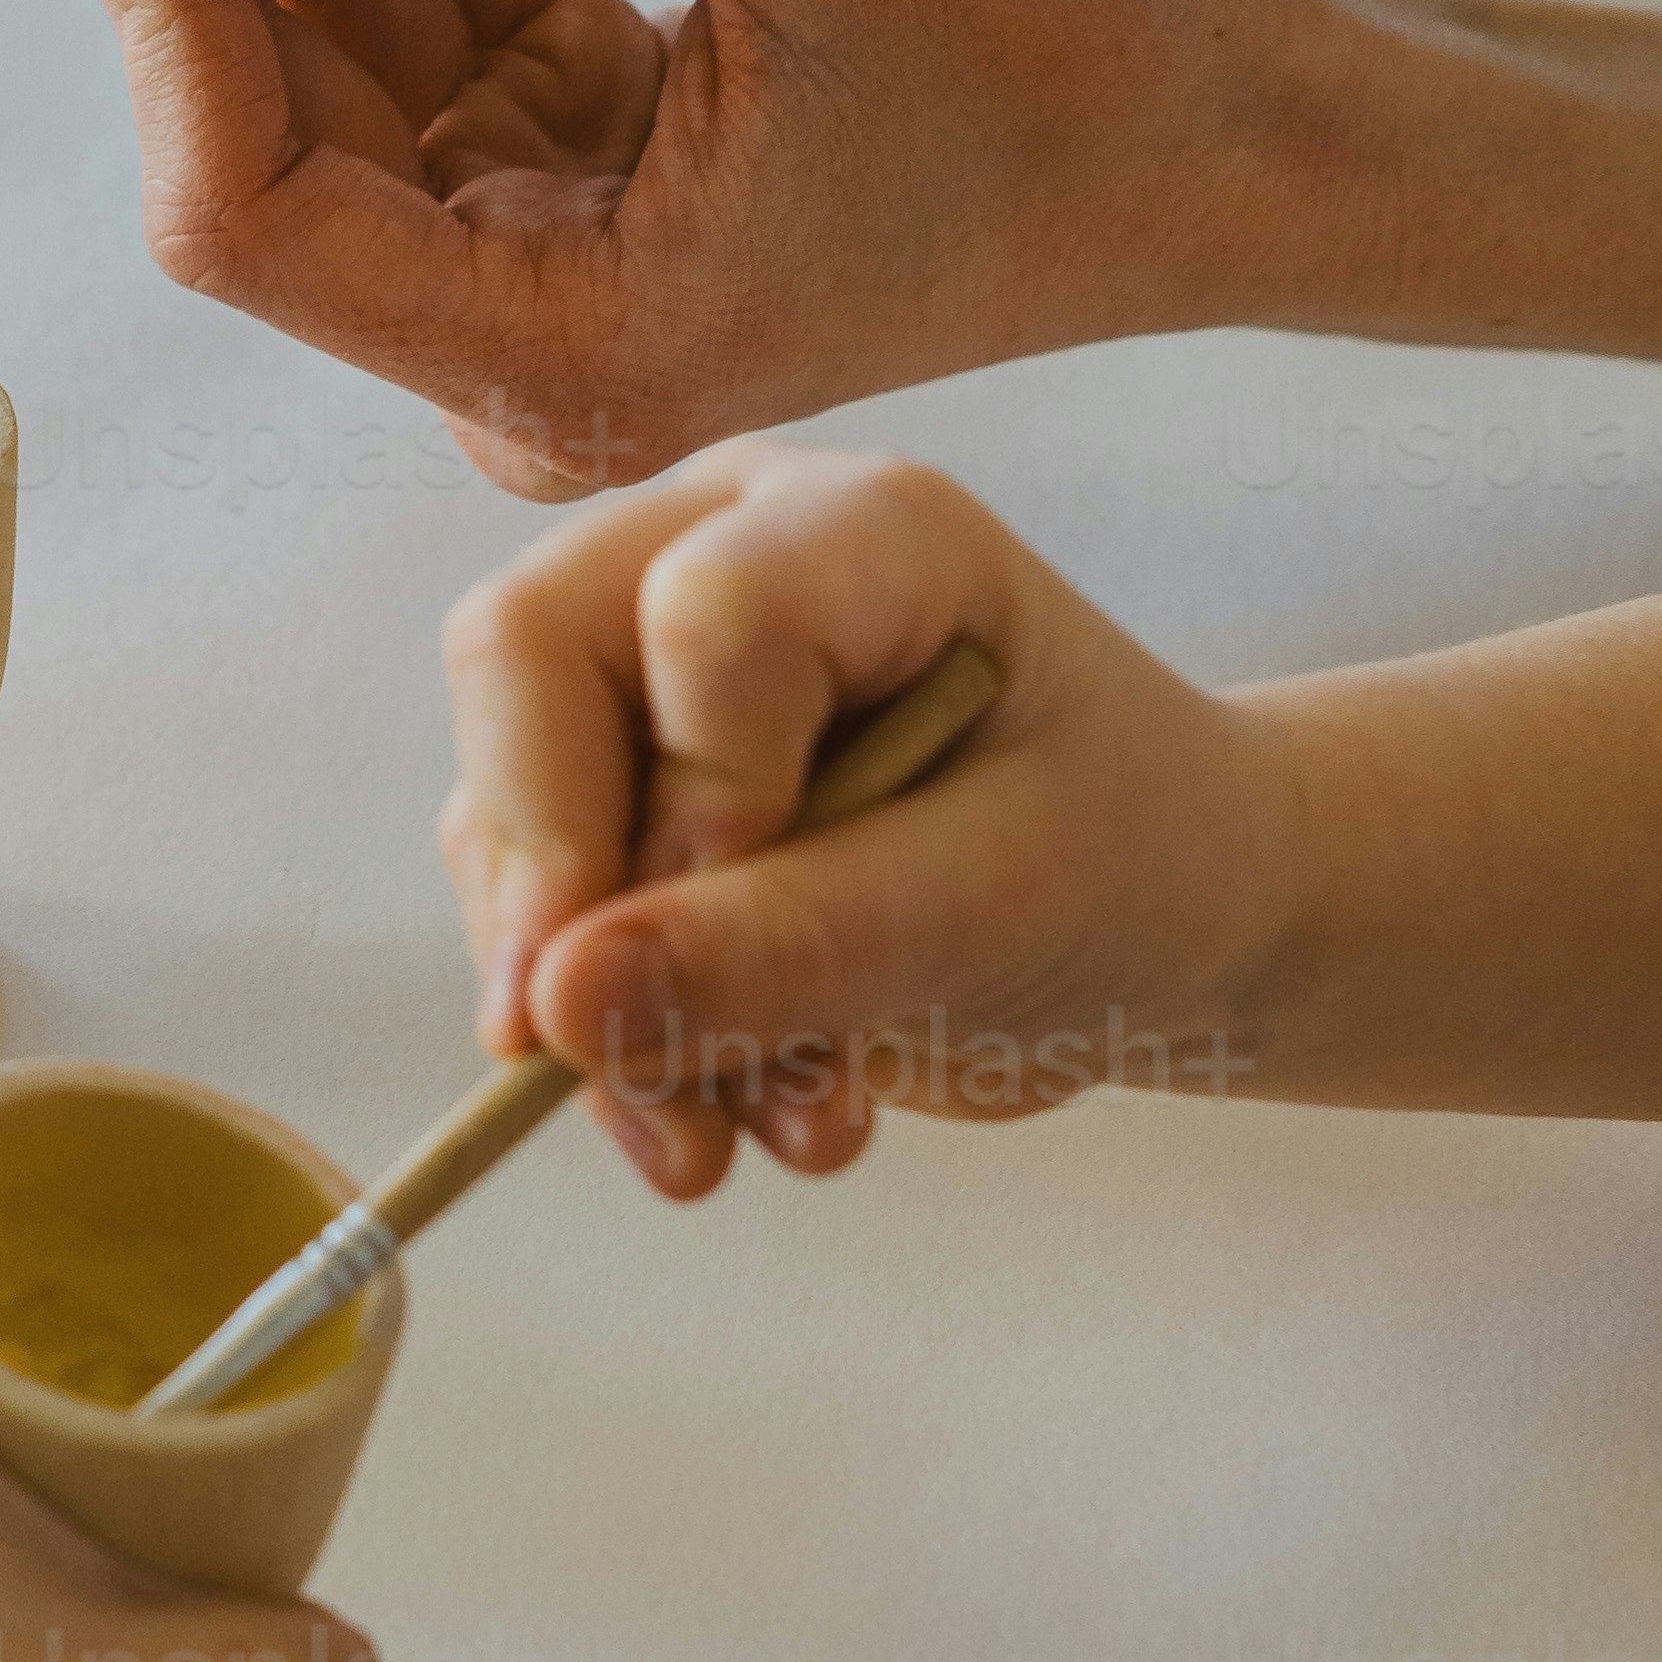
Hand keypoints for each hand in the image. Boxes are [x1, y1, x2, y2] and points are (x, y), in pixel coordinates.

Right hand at [443, 453, 1303, 1197]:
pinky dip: (620, 1046)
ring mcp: (649, 677)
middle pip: (522, 666)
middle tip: (655, 1087)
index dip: (697, 793)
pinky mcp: (615, 802)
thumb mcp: (1001, 909)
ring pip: (500, 819)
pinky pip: (533, 920)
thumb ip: (794, 944)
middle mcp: (719, 557)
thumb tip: (554, 1005)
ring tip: (769, 1131)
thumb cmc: (1128, 864)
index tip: (777, 941)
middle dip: (570, 906)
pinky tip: (749, 1115)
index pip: (698, 610)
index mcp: (859, 530)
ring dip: (604, 1015)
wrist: (1162, 923)